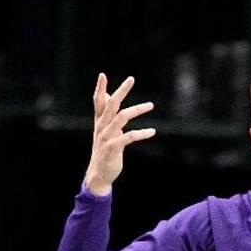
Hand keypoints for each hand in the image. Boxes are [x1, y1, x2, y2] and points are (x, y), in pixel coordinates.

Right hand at [83, 74, 156, 194]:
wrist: (98, 175)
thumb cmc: (104, 151)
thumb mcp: (104, 130)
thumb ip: (106, 113)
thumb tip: (109, 95)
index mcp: (99, 123)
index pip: (98, 102)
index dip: (100, 89)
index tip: (102, 75)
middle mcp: (101, 127)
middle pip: (111, 105)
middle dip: (121, 91)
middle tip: (131, 79)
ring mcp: (106, 137)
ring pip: (121, 117)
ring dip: (137, 109)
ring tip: (151, 105)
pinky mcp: (113, 148)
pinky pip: (129, 137)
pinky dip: (142, 133)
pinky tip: (152, 131)